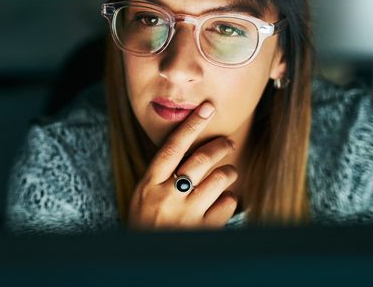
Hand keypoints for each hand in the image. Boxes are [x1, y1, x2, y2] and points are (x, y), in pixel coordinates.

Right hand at [127, 102, 238, 229]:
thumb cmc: (146, 226)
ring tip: (228, 173)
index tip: (206, 108)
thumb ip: (160, 176)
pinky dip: (229, 199)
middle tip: (228, 143)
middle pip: (200, 160)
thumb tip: (185, 148)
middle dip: (219, 146)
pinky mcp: (203, 231)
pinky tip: (223, 200)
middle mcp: (166, 197)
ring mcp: (186, 215)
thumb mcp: (143, 198)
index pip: (172, 146)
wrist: (149, 264)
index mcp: (148, 185)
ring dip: (228, 172)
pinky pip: (227, 204)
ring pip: (219, 179)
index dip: (191, 125)